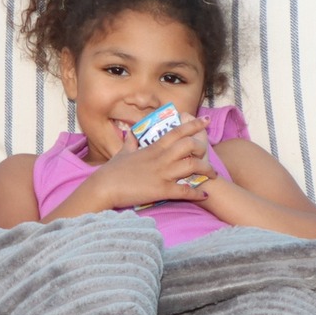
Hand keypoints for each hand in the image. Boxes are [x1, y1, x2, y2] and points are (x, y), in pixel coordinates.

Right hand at [85, 118, 213, 208]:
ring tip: (212, 174)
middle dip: (203, 147)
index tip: (205, 120)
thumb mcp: (122, 152)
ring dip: (206, 169)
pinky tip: (204, 194)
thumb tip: (131, 133)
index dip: (193, 124)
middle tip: (207, 153)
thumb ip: (130, 142)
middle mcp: (161, 158)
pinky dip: (197, 193)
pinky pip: (184, 191)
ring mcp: (162, 174)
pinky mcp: (161, 190)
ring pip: (192, 166)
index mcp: (153, 148)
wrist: (104, 187)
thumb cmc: (112, 170)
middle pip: (190, 145)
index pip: (177, 131)